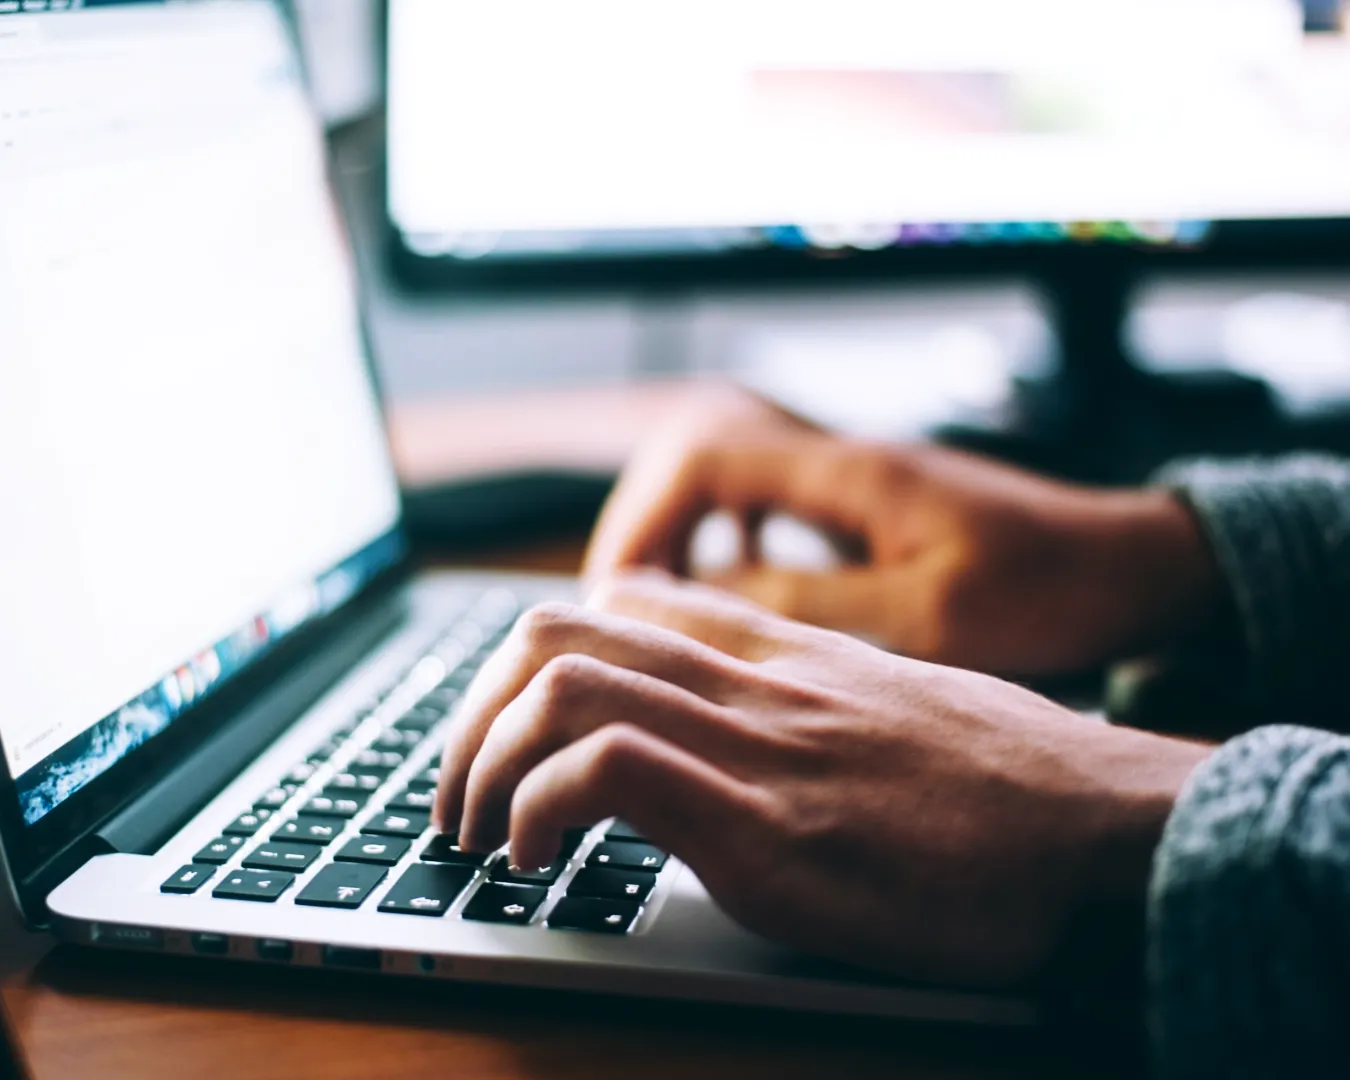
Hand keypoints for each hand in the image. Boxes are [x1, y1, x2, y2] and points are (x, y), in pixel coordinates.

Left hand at [434, 573, 1210, 988]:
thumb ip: (807, 702)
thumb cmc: (1011, 786)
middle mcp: (752, 680)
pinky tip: (536, 862)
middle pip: (557, 629)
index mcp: (778, 654)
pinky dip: (538, 808)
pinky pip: (605, 769)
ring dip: (482, 761)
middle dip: (473, 711)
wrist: (1104, 829)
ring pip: (560, 682)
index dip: (533, 659)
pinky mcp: (766, 825)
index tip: (510, 728)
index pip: (619, 602)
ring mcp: (755, 744)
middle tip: (460, 791)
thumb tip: (745, 734)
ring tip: (478, 833)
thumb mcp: (895, 709)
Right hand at [585, 385, 1220, 675]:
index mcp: (850, 473)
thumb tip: (706, 598)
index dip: (643, 518)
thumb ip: (813, 602)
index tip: (620, 592)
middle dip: (646, 522)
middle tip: (622, 601)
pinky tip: (731, 590)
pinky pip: (767, 503)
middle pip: (698, 453)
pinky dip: (728, 538)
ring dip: (682, 529)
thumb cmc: (1049, 589)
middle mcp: (842, 460)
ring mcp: (854, 478)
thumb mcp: (929, 616)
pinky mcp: (868, 505)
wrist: (1130, 565)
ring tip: (659, 600)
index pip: (704, 457)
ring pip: (728, 476)